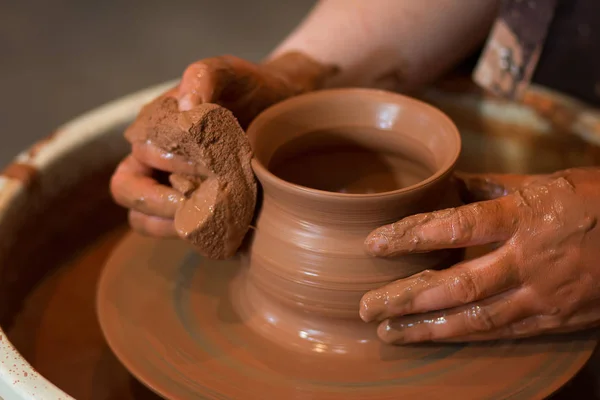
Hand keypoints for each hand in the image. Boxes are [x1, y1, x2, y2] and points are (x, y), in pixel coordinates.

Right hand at [111, 53, 335, 237]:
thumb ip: (203, 77)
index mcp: (153, 130)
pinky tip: (224, 231)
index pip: (139, 156)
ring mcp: (172, 188)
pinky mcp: (197, 208)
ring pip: (145, 221)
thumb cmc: (248, 88)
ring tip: (211, 219)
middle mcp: (154, 162)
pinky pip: (179, 232)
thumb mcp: (228, 72)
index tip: (205, 166)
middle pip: (130, 194)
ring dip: (173, 224)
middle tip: (201, 203)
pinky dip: (195, 235)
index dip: (167, 165)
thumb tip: (185, 107)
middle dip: (161, 203)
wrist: (280, 108)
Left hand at [361, 168, 599, 343]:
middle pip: (457, 284)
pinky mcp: (555, 321)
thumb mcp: (547, 182)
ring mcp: (544, 296)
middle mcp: (530, 260)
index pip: (456, 226)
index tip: (374, 244)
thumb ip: (493, 186)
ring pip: (476, 319)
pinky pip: (503, 332)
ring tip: (388, 333)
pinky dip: (464, 336)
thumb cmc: (598, 201)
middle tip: (367, 306)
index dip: (411, 236)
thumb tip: (447, 185)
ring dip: (428, 328)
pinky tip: (434, 337)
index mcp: (526, 216)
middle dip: (407, 297)